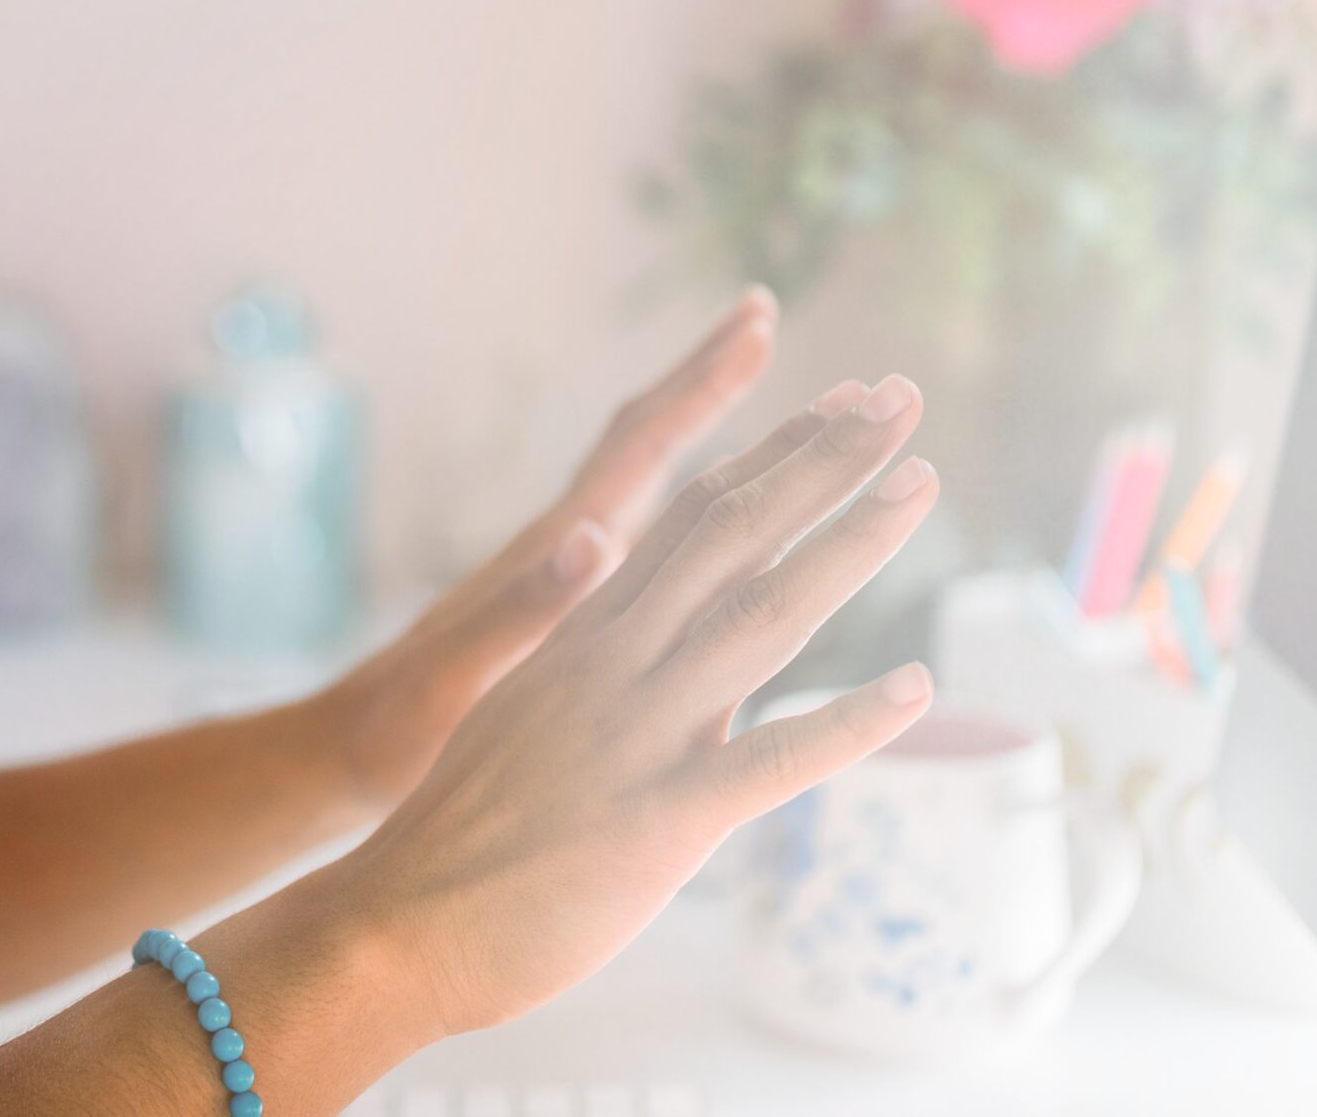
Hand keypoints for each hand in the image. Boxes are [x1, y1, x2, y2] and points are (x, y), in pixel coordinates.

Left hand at [313, 287, 789, 815]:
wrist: (349, 753)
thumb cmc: (402, 724)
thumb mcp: (463, 673)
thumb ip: (526, 610)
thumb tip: (593, 538)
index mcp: (550, 552)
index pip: (639, 447)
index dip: (701, 388)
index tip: (756, 325)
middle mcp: (562, 545)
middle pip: (647, 438)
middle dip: (708, 378)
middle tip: (763, 315)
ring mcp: (561, 571)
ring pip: (649, 480)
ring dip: (703, 428)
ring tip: (758, 388)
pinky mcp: (562, 606)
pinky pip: (645, 531)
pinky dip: (692, 502)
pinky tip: (721, 513)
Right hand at [338, 374, 938, 1037]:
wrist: (394, 919)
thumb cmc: (459, 833)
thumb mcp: (529, 718)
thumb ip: (602, 670)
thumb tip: (657, 638)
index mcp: (583, 637)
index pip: (690, 518)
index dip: (769, 456)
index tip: (836, 409)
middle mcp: (611, 663)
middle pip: (731, 533)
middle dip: (822, 460)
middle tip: (899, 397)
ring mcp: (633, 733)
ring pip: (760, 616)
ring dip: (848, 545)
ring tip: (922, 484)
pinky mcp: (654, 818)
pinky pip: (766, 761)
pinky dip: (845, 723)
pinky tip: (914, 687)